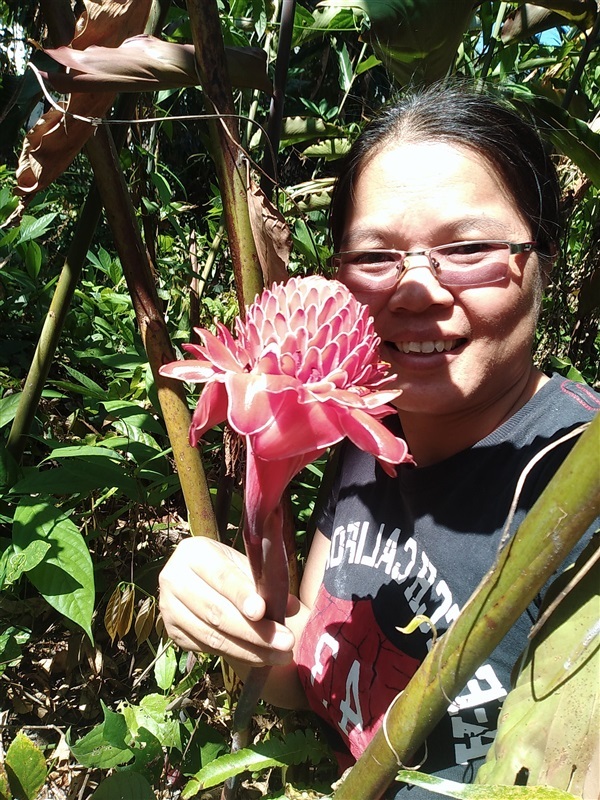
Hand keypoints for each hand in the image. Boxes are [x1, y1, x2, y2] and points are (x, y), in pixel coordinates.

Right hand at [158, 537, 296, 666]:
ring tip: (280, 655)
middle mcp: (174, 579)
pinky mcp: (172, 632)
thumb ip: (266, 583)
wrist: (197, 576)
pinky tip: (259, 657)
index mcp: (194, 553)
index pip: (221, 577)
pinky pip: (206, 648)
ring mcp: (168, 608)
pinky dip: (235, 654)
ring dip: (249, 650)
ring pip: (211, 636)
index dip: (241, 596)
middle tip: (286, 642)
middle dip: (254, 632)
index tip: (262, 612)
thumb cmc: (227, 567)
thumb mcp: (244, 564)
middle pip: (216, 612)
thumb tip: (291, 607)